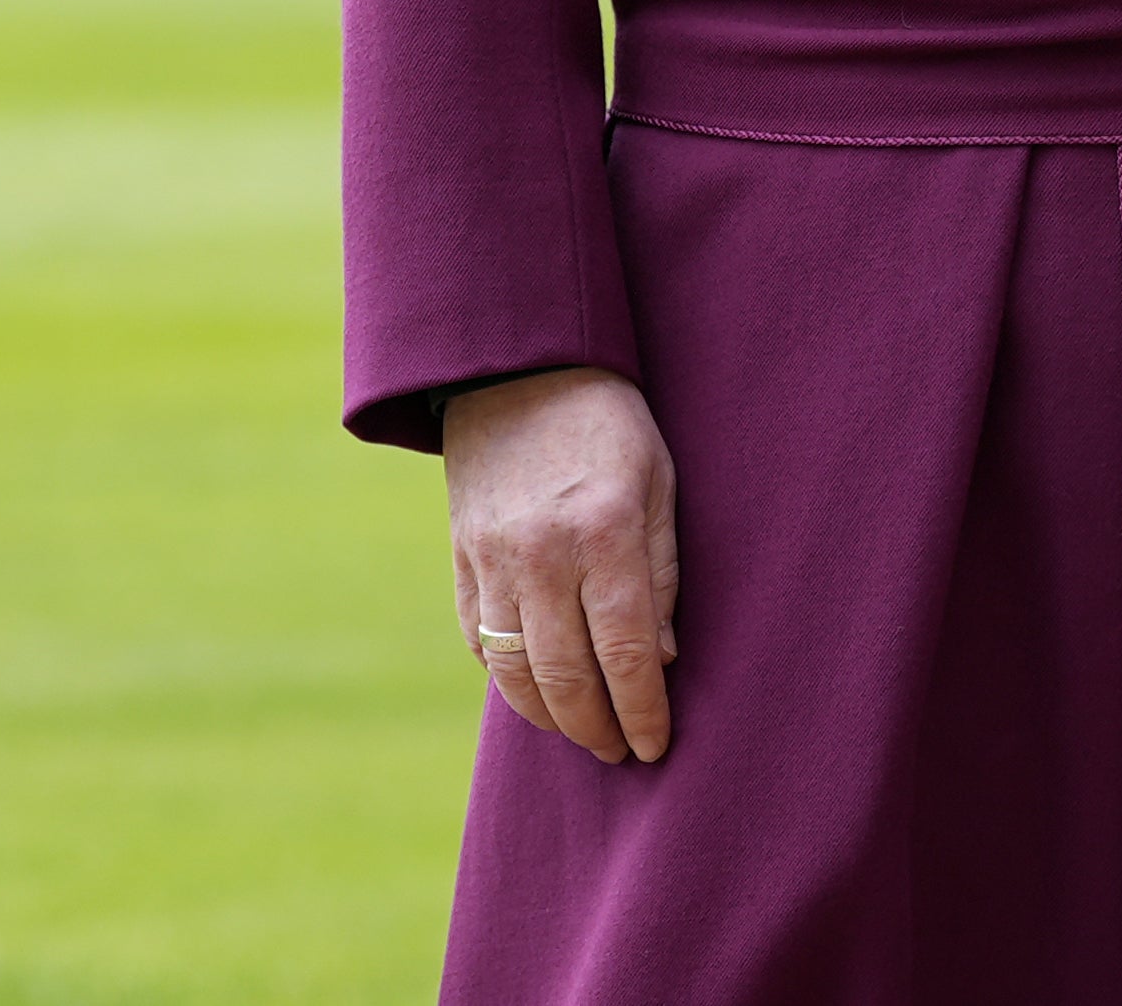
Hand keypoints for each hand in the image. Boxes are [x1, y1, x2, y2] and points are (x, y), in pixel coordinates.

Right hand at [444, 365, 681, 763]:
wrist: (518, 369)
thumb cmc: (609, 424)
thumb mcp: (659, 482)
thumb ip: (661, 573)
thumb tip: (661, 661)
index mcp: (604, 531)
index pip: (624, 651)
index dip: (642, 711)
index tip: (655, 745)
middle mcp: (542, 554)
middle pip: (566, 676)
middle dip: (597, 728)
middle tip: (621, 752)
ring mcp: (492, 558)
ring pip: (515, 671)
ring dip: (550, 717)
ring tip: (582, 732)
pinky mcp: (460, 558)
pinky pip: (479, 640)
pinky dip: (506, 677)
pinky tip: (536, 690)